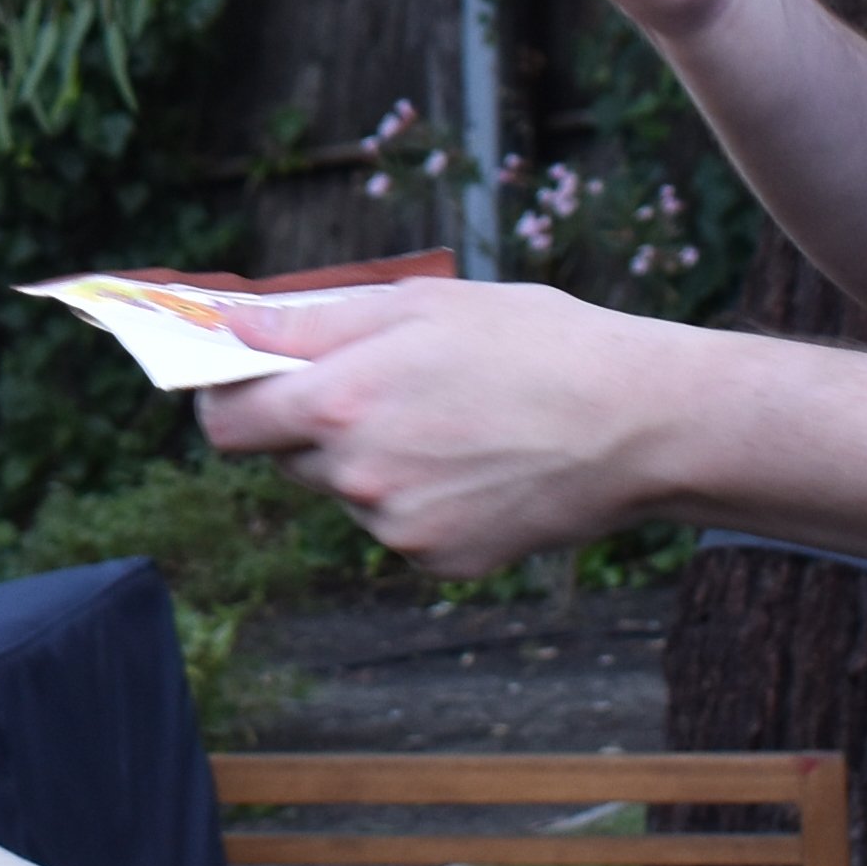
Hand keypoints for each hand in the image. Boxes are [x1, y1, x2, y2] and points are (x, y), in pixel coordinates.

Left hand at [190, 280, 684, 580]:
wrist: (641, 422)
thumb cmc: (534, 342)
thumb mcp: (419, 304)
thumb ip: (307, 323)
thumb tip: (226, 326)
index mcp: (338, 404)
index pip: (226, 422)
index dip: (225, 397)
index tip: (246, 381)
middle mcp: (357, 477)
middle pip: (285, 458)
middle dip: (313, 424)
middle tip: (385, 386)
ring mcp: (398, 528)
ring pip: (346, 491)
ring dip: (371, 460)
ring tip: (452, 421)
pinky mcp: (439, 561)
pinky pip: (397, 526)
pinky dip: (420, 497)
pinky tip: (478, 463)